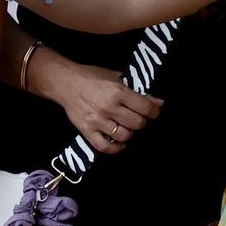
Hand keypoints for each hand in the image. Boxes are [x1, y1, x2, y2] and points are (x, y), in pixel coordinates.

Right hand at [34, 52, 162, 154]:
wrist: (66, 83)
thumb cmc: (92, 77)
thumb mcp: (117, 78)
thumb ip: (138, 91)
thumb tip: (159, 102)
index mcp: (117, 91)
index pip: (145, 108)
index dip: (154, 112)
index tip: (153, 112)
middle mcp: (108, 107)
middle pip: (137, 123)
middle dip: (142, 121)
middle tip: (138, 117)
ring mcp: (97, 121)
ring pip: (124, 136)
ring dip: (130, 132)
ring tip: (127, 126)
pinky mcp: (87, 130)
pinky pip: (105, 147)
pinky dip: (115, 148)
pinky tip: (119, 142)